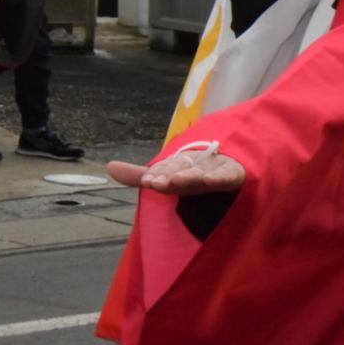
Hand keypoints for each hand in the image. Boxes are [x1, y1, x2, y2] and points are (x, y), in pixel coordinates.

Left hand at [106, 151, 245, 196]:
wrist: (235, 162)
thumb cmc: (196, 171)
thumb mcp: (168, 174)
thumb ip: (139, 174)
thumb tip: (108, 166)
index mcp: (179, 164)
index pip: (167, 168)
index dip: (158, 174)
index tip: (147, 181)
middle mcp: (196, 163)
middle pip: (182, 168)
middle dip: (169, 174)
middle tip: (154, 182)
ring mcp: (216, 167)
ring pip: (201, 171)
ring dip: (188, 175)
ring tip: (174, 180)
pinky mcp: (235, 174)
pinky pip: (228, 175)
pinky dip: (220, 176)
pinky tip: (210, 179)